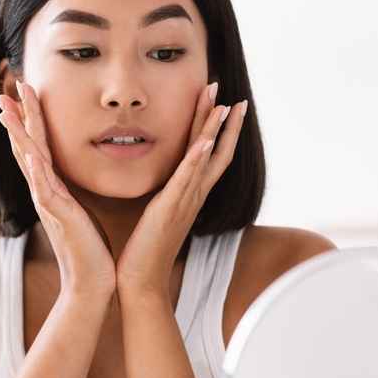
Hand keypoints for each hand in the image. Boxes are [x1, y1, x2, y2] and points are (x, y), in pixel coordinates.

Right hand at [0, 81, 116, 297]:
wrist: (91, 284)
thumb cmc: (90, 251)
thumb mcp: (81, 214)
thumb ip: (72, 197)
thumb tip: (71, 185)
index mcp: (52, 190)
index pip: (36, 149)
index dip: (28, 122)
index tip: (21, 96)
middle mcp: (45, 193)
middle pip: (26, 147)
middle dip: (18, 117)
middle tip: (6, 89)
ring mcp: (48, 204)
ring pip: (29, 161)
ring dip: (20, 134)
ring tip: (10, 108)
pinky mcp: (59, 217)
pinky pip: (44, 189)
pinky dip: (35, 169)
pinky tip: (30, 152)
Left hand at [115, 81, 246, 298]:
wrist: (141, 281)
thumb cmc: (145, 251)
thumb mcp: (157, 215)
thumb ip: (165, 196)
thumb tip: (164, 185)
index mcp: (190, 195)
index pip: (211, 156)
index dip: (220, 131)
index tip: (227, 106)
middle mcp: (194, 196)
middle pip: (217, 152)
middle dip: (225, 123)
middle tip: (235, 97)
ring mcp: (185, 201)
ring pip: (207, 160)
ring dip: (216, 131)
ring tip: (224, 106)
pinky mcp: (170, 208)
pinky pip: (187, 179)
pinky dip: (198, 159)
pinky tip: (204, 140)